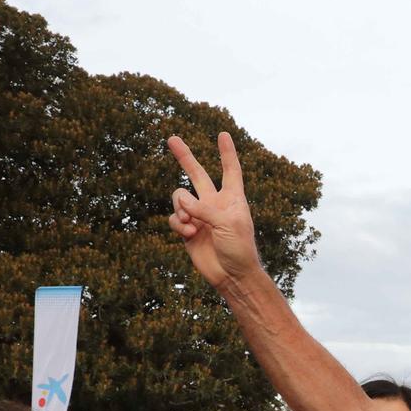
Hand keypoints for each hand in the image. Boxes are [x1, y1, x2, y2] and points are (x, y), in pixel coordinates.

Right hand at [166, 132, 262, 288]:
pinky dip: (178, 224)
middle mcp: (215, 203)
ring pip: (179, 197)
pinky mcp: (187, 229)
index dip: (226, 152)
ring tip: (191, 224)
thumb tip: (182, 200)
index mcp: (232, 199)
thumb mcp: (227, 224)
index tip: (223, 134)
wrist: (232, 275)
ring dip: (181, 208)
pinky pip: (175, 217)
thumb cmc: (239, 249)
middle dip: (185, 157)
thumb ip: (204, 208)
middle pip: (197, 174)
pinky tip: (188, 234)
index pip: (230, 170)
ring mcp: (199, 215)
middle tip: (171, 137)